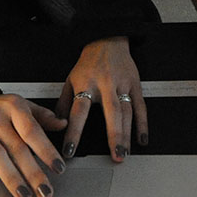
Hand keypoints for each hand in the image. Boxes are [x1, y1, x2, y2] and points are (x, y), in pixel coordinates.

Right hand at [0, 93, 67, 196]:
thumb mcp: (20, 105)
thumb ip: (42, 116)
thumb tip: (63, 124)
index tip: (58, 168)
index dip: (46, 150)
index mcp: (13, 107)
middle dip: (33, 172)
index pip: (32, 131)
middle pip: (17, 147)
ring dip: (11, 179)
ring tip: (24, 195)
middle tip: (45, 191)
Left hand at [54, 36, 146, 161]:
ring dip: (127, 134)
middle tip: (115, 156)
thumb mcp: (70, 79)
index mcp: (86, 83)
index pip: (78, 111)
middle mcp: (105, 84)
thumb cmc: (88, 62)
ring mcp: (122, 84)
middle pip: (111, 112)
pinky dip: (143, 123)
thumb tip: (54, 125)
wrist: (107, 40)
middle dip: (114, 136)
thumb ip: (63, 103)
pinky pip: (140, 106)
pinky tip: (142, 139)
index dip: (73, 132)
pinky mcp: (135, 84)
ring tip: (125, 153)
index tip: (69, 151)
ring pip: (127, 111)